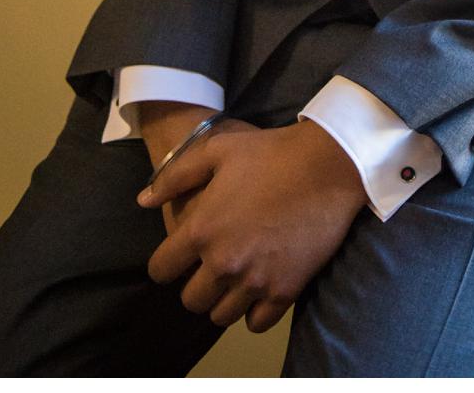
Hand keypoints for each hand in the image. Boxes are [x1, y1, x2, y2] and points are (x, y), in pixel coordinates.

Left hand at [141, 118, 368, 333]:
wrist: (331, 163)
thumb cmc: (272, 152)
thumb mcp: (219, 151)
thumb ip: (175, 177)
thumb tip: (143, 201)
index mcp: (200, 231)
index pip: (160, 271)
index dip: (168, 263)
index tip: (184, 256)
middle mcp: (222, 263)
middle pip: (191, 300)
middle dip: (198, 285)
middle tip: (216, 267)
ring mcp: (255, 280)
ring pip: (220, 316)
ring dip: (225, 301)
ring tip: (239, 281)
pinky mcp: (285, 289)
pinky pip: (257, 323)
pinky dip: (255, 313)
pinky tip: (261, 292)